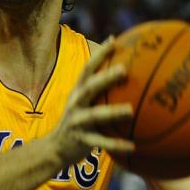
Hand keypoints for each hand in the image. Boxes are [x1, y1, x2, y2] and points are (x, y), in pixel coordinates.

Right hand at [48, 39, 135, 168]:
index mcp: (78, 92)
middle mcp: (75, 104)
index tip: (114, 41)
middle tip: (124, 69)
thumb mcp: (84, 103)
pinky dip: (116, 144)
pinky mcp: (81, 140)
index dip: (99, 55)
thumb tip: (127, 72)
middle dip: (105, 77)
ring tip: (130, 110)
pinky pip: (100, 142)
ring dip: (112, 112)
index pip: (87, 69)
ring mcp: (77, 122)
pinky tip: (133, 146)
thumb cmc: (79, 121)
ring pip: (94, 115)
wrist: (56, 148)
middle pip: (89, 87)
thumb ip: (100, 90)